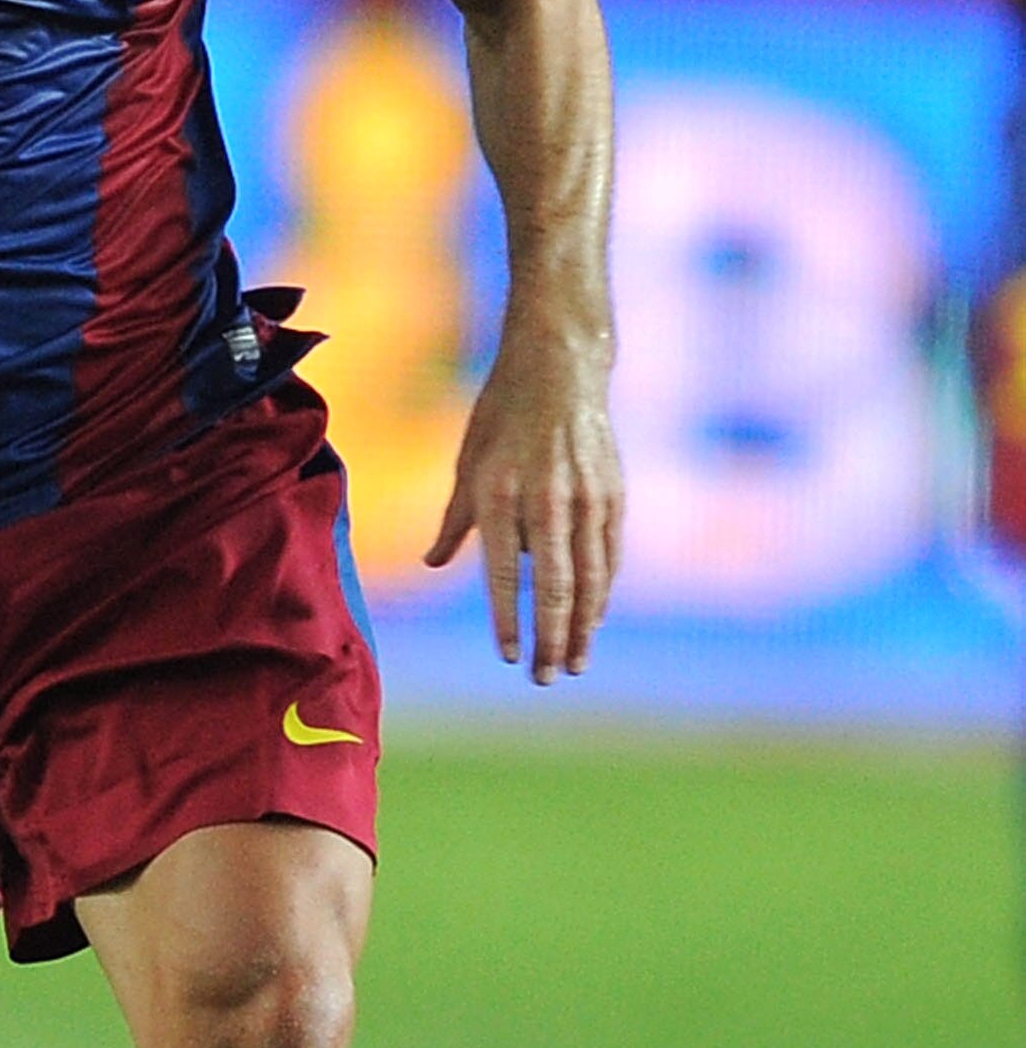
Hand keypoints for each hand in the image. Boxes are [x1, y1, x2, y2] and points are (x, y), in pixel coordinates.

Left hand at [422, 328, 621, 682]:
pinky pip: (609, 556)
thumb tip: (434, 563)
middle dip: (549, 639)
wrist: (559, 368)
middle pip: (553, 587)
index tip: (507, 656)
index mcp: (502, 495)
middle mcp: (546, 502)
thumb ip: (456, 520)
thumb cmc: (502, 417)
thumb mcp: (468, 463)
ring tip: (574, 664)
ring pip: (589, 579)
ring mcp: (586, 500)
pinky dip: (602, 592)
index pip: (506, 575)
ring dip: (582, 628)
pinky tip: (593, 619)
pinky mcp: (614, 495)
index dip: (509, 620)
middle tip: (544, 678)